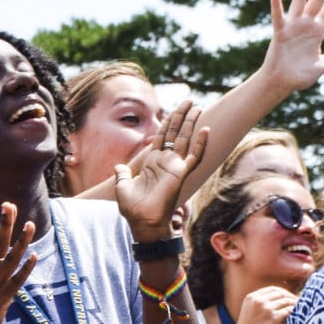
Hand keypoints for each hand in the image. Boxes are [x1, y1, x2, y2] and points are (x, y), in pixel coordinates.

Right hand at [0, 202, 38, 323]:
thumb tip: (0, 258)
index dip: (1, 225)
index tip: (7, 206)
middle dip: (5, 224)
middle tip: (10, 205)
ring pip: (8, 260)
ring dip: (20, 242)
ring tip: (29, 225)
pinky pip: (14, 282)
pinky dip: (25, 269)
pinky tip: (33, 257)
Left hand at [113, 99, 209, 237]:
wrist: (143, 222)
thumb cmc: (133, 209)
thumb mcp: (122, 187)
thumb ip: (122, 174)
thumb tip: (118, 166)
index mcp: (152, 162)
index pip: (161, 136)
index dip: (167, 122)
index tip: (173, 109)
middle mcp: (165, 162)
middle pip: (175, 133)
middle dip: (181, 116)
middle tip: (189, 100)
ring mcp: (174, 167)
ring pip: (184, 139)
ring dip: (190, 123)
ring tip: (197, 107)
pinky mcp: (181, 174)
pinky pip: (194, 156)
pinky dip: (200, 144)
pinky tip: (205, 130)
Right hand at [228, 286, 295, 323]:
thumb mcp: (248, 311)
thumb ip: (259, 302)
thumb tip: (278, 298)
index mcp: (251, 297)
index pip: (272, 289)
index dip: (283, 292)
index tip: (289, 297)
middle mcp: (258, 300)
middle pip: (280, 293)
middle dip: (290, 296)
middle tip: (298, 301)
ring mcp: (266, 308)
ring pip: (286, 301)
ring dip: (295, 303)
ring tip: (301, 307)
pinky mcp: (273, 318)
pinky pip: (288, 310)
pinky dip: (295, 311)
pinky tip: (298, 314)